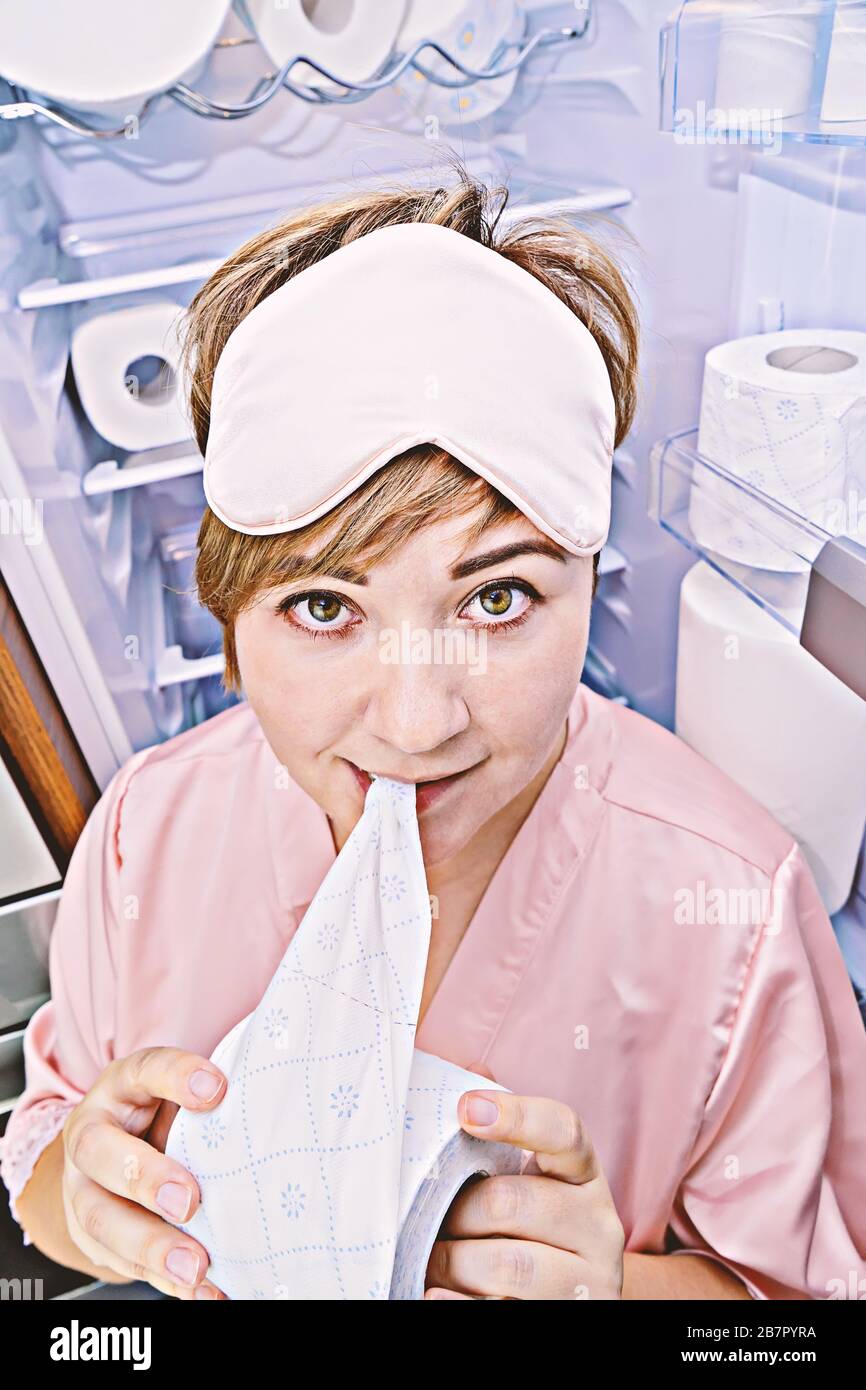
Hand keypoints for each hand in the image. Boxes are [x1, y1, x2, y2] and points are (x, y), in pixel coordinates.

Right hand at [61, 1047, 227, 1298]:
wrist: (109, 1157)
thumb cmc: (163, 1116)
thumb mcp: (179, 1093)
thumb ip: (213, 1099)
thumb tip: (280, 1102)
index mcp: (121, 1087)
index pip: (144, 1070)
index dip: (176, 1076)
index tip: (218, 1089)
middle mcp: (91, 1134)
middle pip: (100, 1152)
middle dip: (145, 1178)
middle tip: (189, 1201)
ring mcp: (83, 1188)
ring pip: (102, 1219)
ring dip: (151, 1246)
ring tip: (195, 1266)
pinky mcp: (93, 1237)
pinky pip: (122, 1263)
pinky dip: (164, 1280)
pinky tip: (201, 1291)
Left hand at [425, 1081, 623, 1300]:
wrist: (574, 1294)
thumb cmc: (533, 1223)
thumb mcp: (528, 1176)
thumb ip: (499, 1131)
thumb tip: (464, 1074)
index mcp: (583, 1172)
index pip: (563, 1130)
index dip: (516, 1115)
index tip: (465, 1110)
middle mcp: (599, 1225)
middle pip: (513, 1203)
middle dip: (459, 1212)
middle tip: (434, 1220)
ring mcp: (590, 1280)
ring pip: (507, 1264)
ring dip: (454, 1263)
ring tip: (433, 1261)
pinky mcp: (571, 1316)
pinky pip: (500, 1308)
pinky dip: (457, 1302)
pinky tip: (434, 1294)